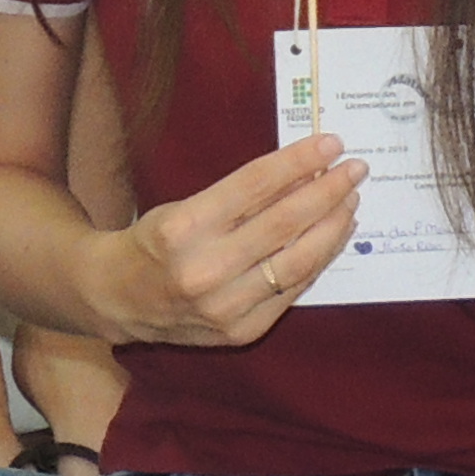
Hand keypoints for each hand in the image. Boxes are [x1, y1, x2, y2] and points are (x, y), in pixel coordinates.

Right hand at [93, 133, 362, 345]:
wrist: (119, 299)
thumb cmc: (156, 241)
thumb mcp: (186, 205)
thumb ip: (242, 194)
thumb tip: (304, 169)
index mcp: (182, 227)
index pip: (254, 185)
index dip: (298, 161)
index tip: (330, 143)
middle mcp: (203, 269)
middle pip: (282, 223)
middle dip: (327, 191)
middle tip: (355, 168)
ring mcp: (224, 307)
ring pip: (296, 261)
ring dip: (331, 227)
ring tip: (350, 201)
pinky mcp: (241, 332)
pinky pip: (292, 291)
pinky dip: (318, 261)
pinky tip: (332, 237)